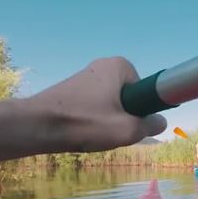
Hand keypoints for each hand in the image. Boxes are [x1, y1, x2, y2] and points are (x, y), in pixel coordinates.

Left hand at [22, 57, 166, 152]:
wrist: (37, 125)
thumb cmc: (85, 124)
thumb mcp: (127, 130)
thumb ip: (150, 125)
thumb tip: (160, 122)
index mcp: (120, 66)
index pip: (147, 91)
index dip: (142, 111)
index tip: (130, 124)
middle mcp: (103, 65)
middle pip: (129, 98)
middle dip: (125, 116)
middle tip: (112, 131)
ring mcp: (86, 76)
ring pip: (112, 105)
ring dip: (108, 121)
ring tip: (93, 133)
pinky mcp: (73, 89)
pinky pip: (95, 106)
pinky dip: (93, 120)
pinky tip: (82, 131)